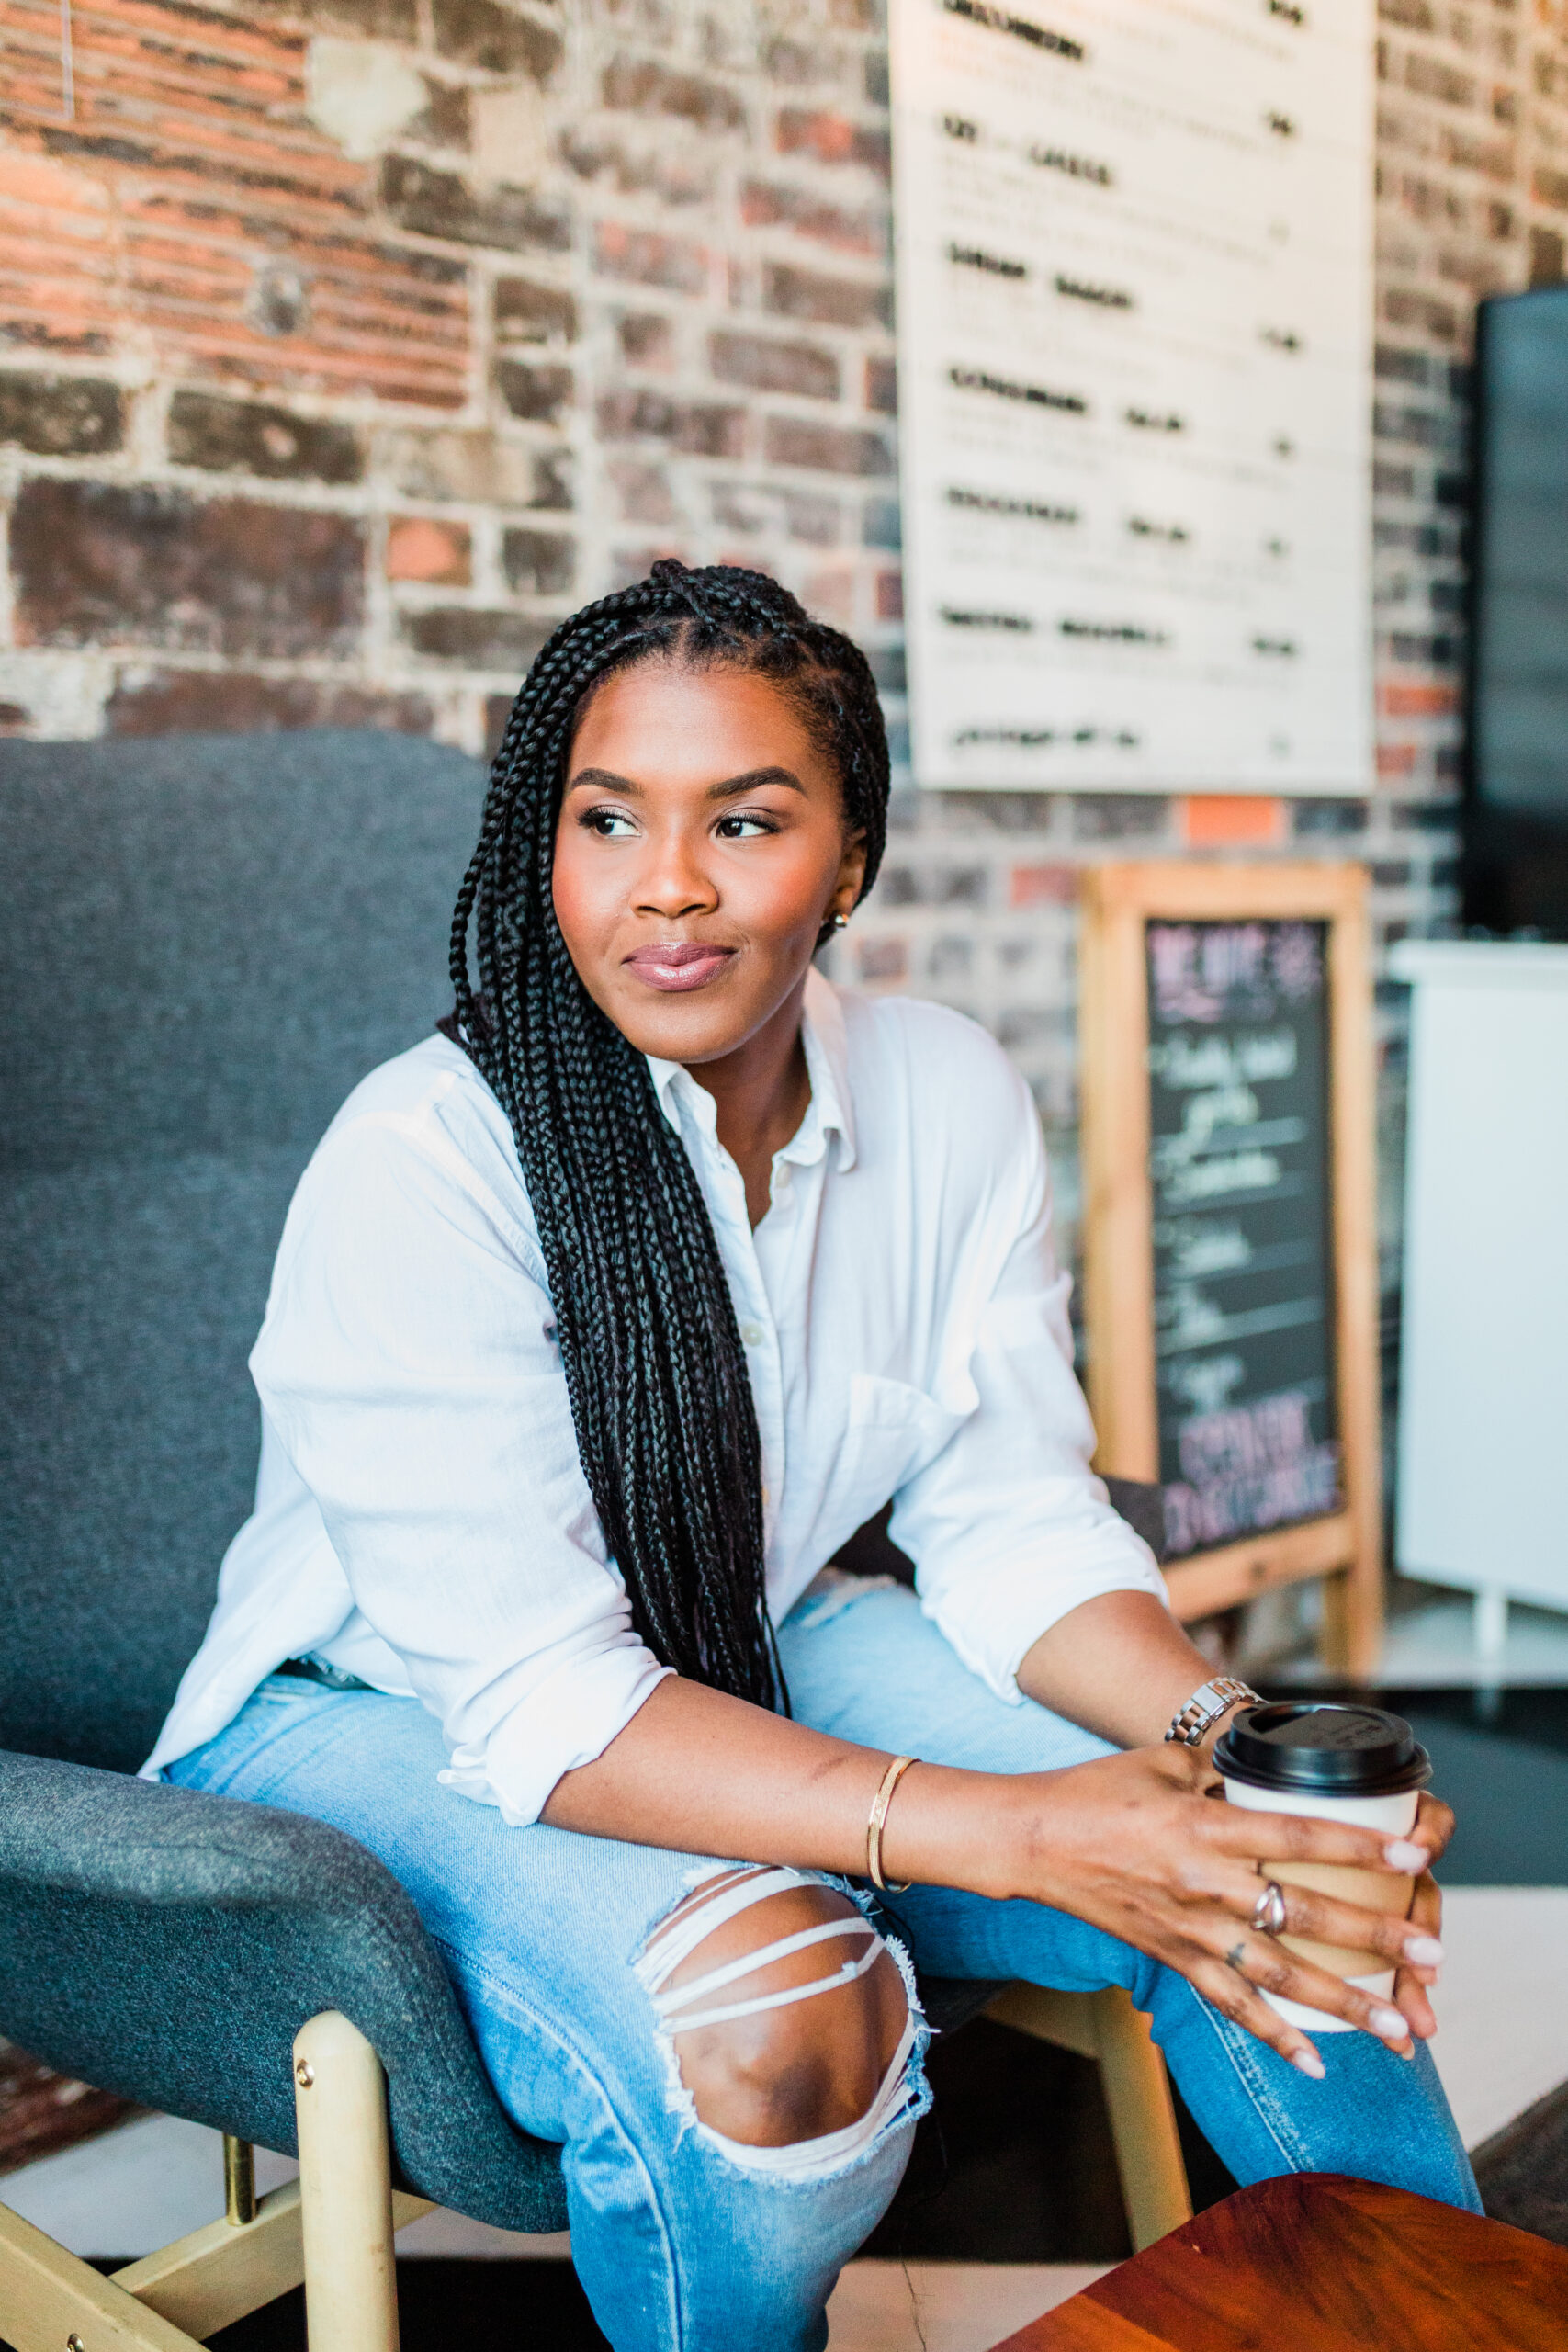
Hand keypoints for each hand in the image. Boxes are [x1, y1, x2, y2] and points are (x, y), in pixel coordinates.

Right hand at [998, 1744, 1453, 2075]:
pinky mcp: (1172, 1959)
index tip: (1409, 1857)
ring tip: (1397, 2028)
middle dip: (1371, 1939)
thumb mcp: (1162, 1760)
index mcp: (1201, 1827)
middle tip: (1428, 1953)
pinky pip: (1230, 2005)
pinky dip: (1274, 2037)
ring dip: (1342, 2005)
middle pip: (1301, 1917)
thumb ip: (1223, 1768)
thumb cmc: (1096, 1790)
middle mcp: (1201, 1885)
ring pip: (1278, 1977)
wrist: (1031, 1842)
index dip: (1355, 1847)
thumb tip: (1271, 1768)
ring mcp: (1187, 1930)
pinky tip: (1317, 2064)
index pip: (1293, 1837)